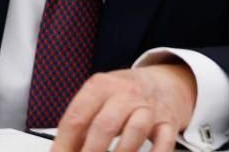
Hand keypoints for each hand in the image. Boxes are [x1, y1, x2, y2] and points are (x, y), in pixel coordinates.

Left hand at [52, 64, 196, 151]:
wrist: (164, 82)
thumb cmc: (124, 95)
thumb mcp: (99, 98)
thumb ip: (80, 123)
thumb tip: (61, 150)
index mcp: (101, 86)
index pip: (77, 117)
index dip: (64, 144)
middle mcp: (125, 94)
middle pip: (105, 125)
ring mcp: (148, 108)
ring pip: (135, 131)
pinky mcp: (167, 122)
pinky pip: (164, 142)